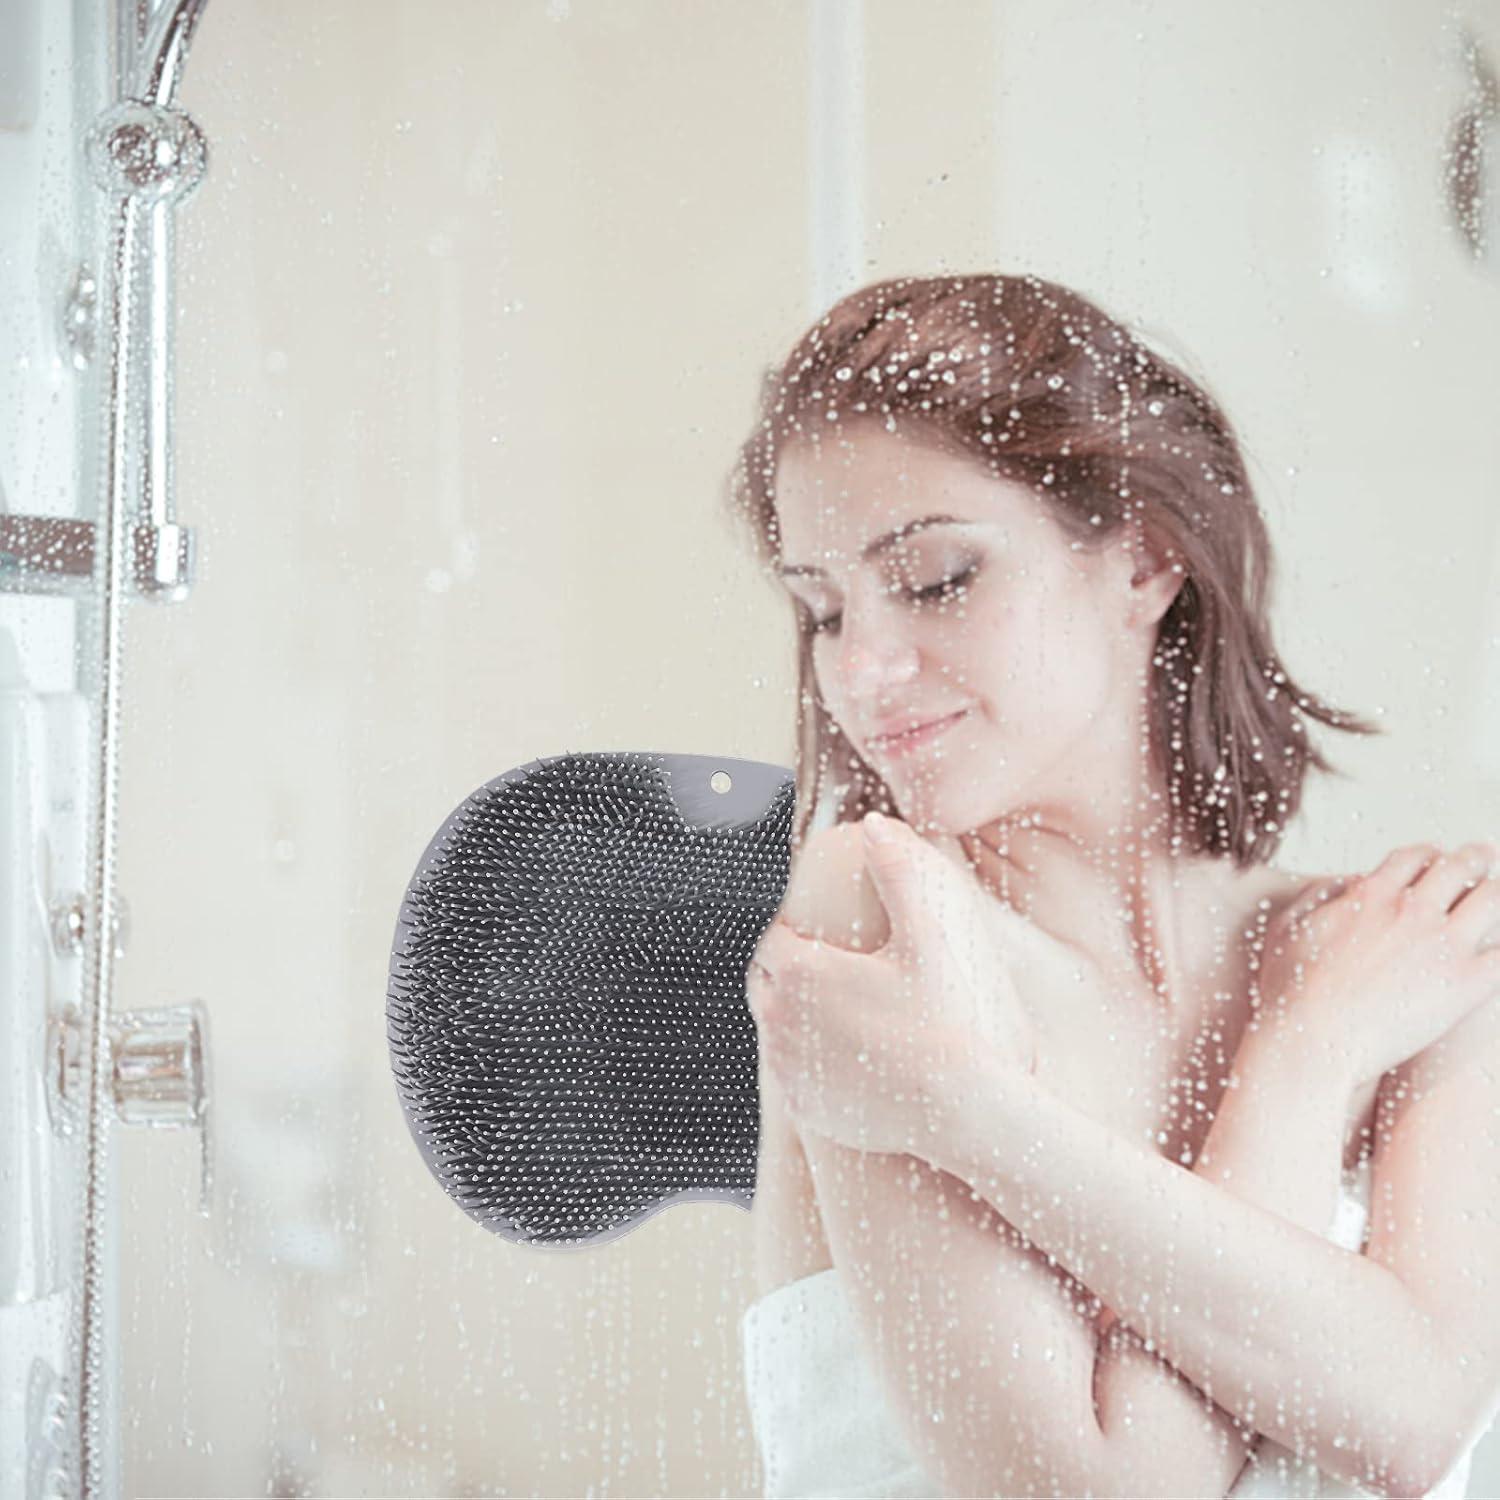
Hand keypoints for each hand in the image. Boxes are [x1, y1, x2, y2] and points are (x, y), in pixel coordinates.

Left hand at [746, 812, 1034, 1155]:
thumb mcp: (930, 934)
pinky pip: (793, 1077)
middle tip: (825, 966)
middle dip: (787, 970)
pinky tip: (838, 1056)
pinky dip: (808, 1063)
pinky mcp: (805, 1110)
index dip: (790, 929)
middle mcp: (780, 1023)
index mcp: (800, 974)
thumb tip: (875, 824)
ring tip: (833, 1007)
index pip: (772, 940)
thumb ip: (899, 871)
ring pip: (775, 1030)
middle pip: (766, 984)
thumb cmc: (950, 1018)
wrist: (963, 1110)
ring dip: (794, 1016)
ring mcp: (790, 1071)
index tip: (816, 929)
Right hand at [1251, 841, 1499, 1087]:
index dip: (1429, 853)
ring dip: (1498, 893)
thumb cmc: (1291, 991)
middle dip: (1475, 858)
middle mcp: (1412, 910)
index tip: (1436, 858)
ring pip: (1493, 899)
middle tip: (1484, 856)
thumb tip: (1347, 881)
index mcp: (1371, 894)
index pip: (1414, 856)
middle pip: (1460, 867)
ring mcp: (1443, 946)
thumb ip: (1317, 894)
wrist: (1313, 1041)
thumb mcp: (1287, 928)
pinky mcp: (1466, 985)